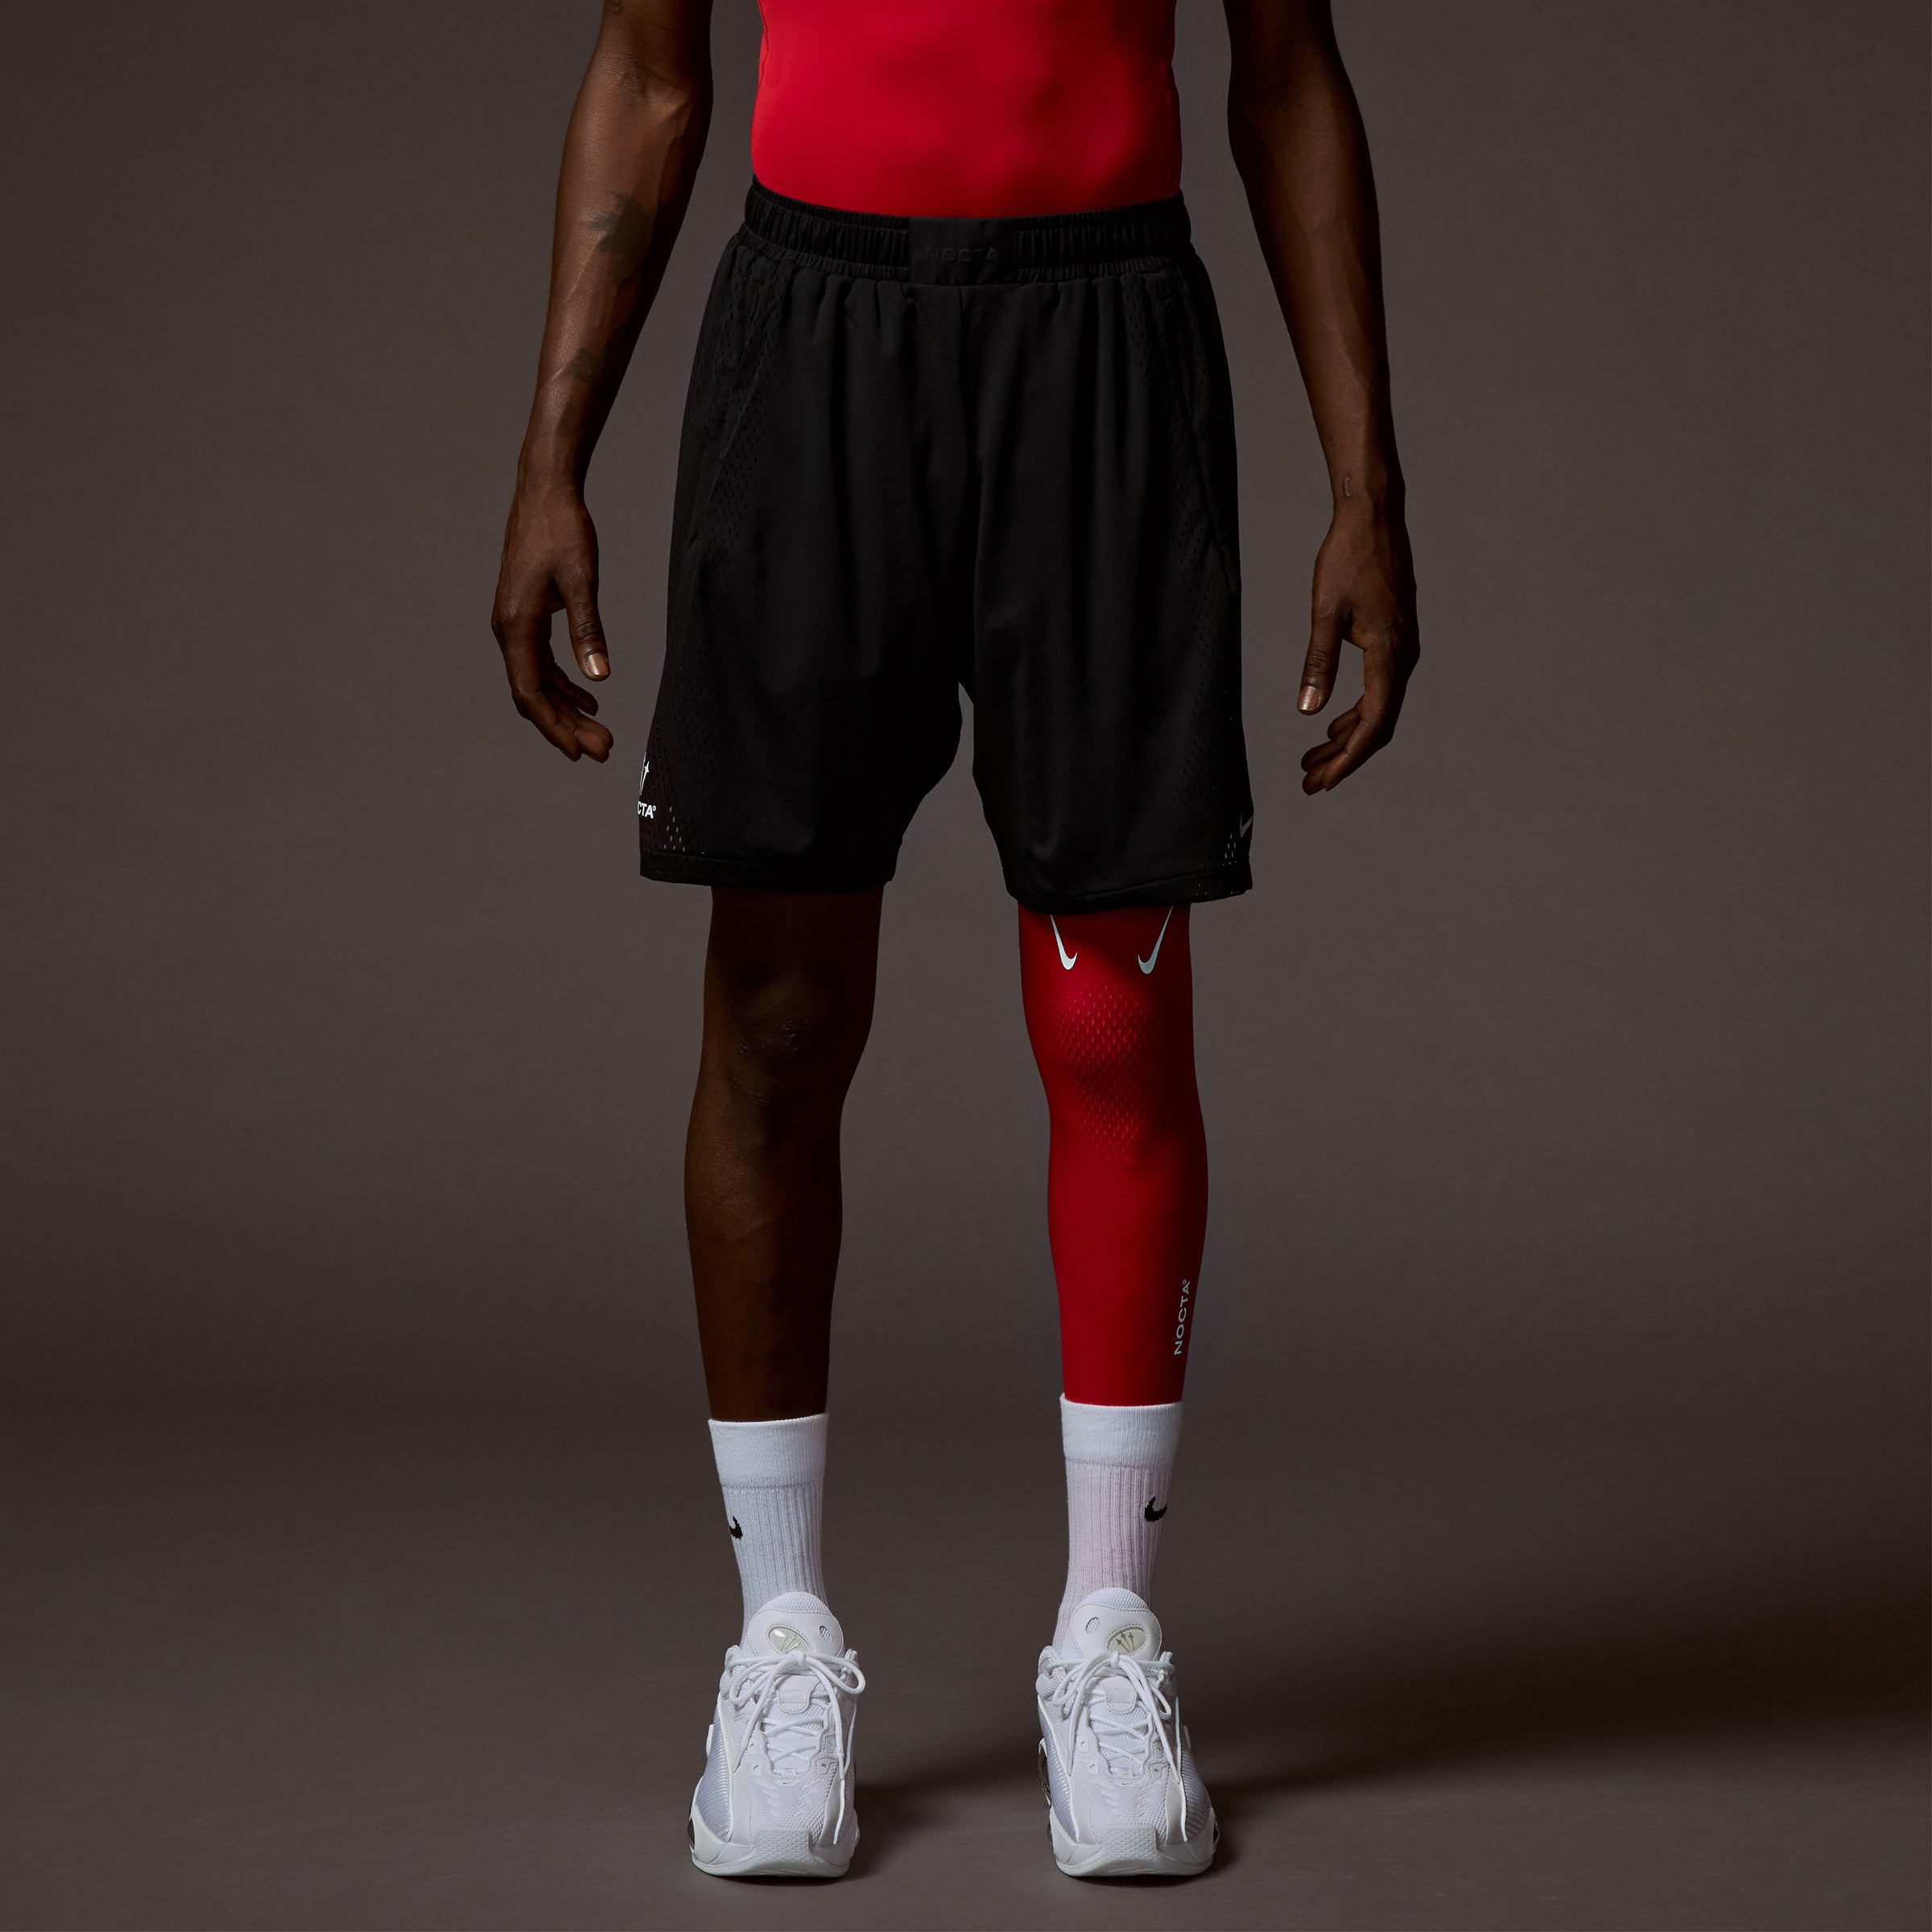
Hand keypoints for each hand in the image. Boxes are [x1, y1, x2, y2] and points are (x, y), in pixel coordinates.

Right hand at [490, 481, 614, 761]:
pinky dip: (564, 683)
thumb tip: (599, 676)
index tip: (579, 752)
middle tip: (603, 749)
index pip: (530, 693)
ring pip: (539, 681)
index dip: (554, 726)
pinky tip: (589, 697)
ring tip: (600, 731)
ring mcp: (516, 623)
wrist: (546, 492)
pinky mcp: (527, 615)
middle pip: (535, 694)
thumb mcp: (581, 581)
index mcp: (515, 625)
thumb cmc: (562, 530)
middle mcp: (508, 629)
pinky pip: (542, 662)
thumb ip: (588, 630)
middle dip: (568, 725)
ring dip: (568, 708)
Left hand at [1296, 499, 1419, 793]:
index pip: (1372, 723)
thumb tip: (1308, 711)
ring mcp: (1401, 649)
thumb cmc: (1348, 558)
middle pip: (1377, 725)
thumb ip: (1318, 663)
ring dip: (1346, 738)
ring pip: (1377, 710)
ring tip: (1312, 760)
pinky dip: (1354, 712)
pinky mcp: (1394, 640)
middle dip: (1343, 758)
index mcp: (1389, 654)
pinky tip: (1331, 724)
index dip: (1348, 758)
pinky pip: (1378, 690)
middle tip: (1310, 782)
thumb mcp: (1324, 613)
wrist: (1372, 517)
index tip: (1323, 781)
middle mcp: (1403, 657)